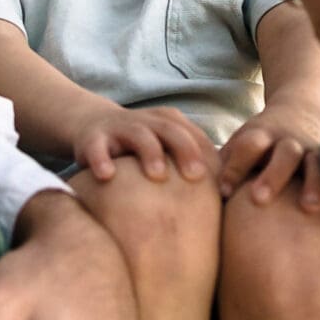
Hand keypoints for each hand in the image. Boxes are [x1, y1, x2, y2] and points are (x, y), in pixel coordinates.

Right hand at [69, 100, 215, 182]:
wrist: (91, 124)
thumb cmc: (140, 146)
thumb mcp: (165, 147)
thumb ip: (191, 164)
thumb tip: (228, 197)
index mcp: (169, 124)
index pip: (195, 136)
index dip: (210, 157)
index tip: (223, 183)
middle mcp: (147, 122)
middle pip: (171, 131)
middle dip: (186, 151)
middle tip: (196, 177)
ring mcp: (119, 128)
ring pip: (138, 135)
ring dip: (150, 152)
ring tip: (158, 174)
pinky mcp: (93, 139)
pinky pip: (96, 149)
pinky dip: (101, 160)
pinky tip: (107, 176)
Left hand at [218, 100, 319, 207]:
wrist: (303, 109)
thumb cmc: (261, 139)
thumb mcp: (241, 142)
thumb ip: (223, 163)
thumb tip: (190, 193)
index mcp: (260, 134)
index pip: (247, 147)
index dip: (235, 167)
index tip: (223, 192)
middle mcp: (287, 140)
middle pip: (280, 154)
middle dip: (271, 175)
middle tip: (258, 198)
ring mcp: (311, 149)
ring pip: (312, 163)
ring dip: (311, 183)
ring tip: (309, 207)